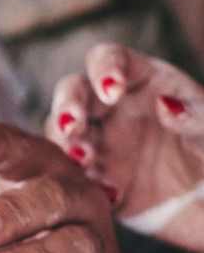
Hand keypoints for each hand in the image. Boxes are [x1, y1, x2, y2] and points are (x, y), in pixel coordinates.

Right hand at [48, 43, 203, 252]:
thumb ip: (197, 112)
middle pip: (72, 92)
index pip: (108, 59)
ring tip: (84, 159)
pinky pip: (74, 176)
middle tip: (73, 126)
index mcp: (140, 81)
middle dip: (66, 105)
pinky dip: (83, 183)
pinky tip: (110, 193)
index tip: (111, 90)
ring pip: (63, 133)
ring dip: (66, 144)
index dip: (104, 69)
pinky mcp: (94, 178)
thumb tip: (167, 105)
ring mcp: (98, 143)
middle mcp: (110, 108)